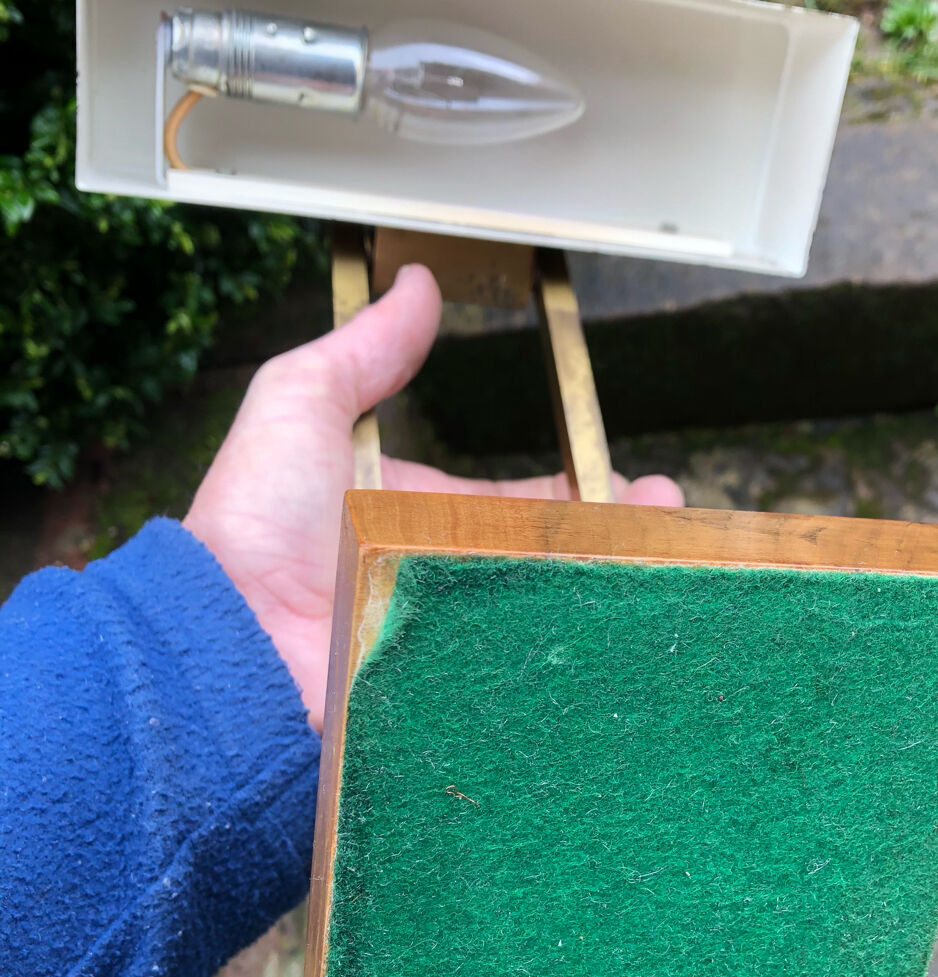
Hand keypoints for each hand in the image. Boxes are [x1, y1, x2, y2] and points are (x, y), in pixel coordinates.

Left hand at [185, 264, 682, 730]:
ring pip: (552, 613)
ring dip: (617, 589)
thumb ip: (364, 350)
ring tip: (676, 570)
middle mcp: (441, 576)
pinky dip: (579, 652)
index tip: (633, 483)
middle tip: (675, 524)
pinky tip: (631, 636)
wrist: (223, 639)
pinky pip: (527, 673)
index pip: (519, 500)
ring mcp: (449, 637)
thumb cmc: (251, 524)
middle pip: (551, 557)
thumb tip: (419, 284)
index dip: (580, 491)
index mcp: (417, 513)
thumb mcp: (302, 405)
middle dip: (622, 539)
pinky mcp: (451, 692)